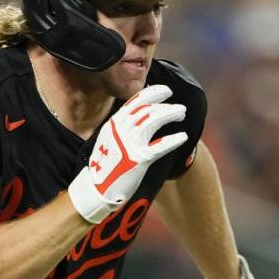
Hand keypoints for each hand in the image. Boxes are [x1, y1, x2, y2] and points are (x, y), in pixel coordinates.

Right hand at [69, 84, 186, 222]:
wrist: (96, 189)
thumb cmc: (105, 165)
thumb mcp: (109, 140)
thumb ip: (121, 127)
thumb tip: (139, 115)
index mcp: (113, 124)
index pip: (135, 102)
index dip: (152, 93)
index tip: (165, 90)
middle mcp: (120, 130)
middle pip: (146, 109)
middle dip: (164, 104)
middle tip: (179, 107)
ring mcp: (128, 144)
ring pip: (153, 121)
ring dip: (169, 114)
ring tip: (181, 113)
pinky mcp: (137, 159)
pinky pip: (159, 146)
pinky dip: (172, 139)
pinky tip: (183, 136)